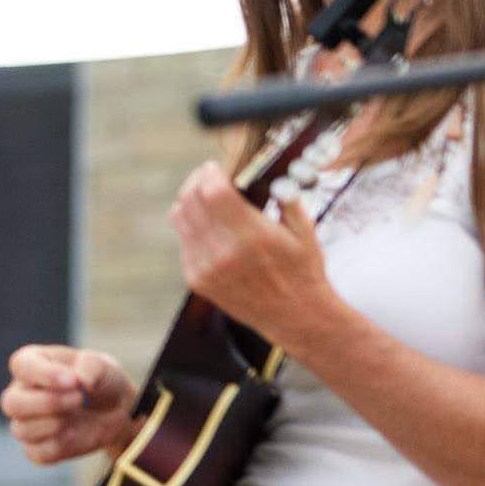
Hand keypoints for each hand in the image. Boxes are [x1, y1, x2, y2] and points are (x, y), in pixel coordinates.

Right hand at [1, 345, 138, 464]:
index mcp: (31, 363)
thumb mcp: (102, 366)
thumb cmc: (100, 380)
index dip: (44, 374)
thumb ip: (92, 367)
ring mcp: (25, 422)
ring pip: (22, 430)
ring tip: (79, 414)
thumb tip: (81, 380)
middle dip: (47, 403)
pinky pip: (38, 452)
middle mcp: (21, 392)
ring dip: (54, 424)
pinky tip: (76, 433)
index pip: (22, 366)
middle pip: (12, 403)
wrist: (113, 411)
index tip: (73, 381)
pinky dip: (59, 445)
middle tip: (78, 399)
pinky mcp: (36, 448)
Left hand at [167, 160, 334, 343]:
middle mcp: (224, 252)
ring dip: (190, 201)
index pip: (212, 191)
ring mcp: (206, 268)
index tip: (216, 167)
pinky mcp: (197, 279)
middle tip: (208, 177)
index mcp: (252, 236)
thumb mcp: (305, 230)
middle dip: (197, 181)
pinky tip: (210, 227)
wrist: (296, 317)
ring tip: (207, 199)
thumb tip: (266, 171)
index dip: (209, 173)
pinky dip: (191, 226)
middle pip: (190, 199)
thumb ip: (285, 197)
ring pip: (179, 217)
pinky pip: (183, 240)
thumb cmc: (303, 271)